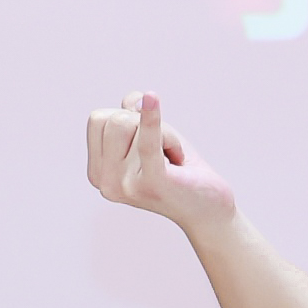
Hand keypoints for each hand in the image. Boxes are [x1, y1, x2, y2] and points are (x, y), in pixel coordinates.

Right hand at [84, 91, 238, 234]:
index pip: (100, 119)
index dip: (129, 121)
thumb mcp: (151, 136)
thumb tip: (135, 101)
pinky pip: (147, 141)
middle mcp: (105, 183)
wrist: (209, 209)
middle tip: (166, 152)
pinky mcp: (152, 183)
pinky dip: (150, 119)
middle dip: (145, 124)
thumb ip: (133, 112)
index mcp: (98, 173)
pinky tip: (152, 98)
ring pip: (133, 122)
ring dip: (164, 132)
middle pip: (114, 119)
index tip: (149, 144)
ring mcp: (125, 186)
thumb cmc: (179, 171)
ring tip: (174, 158)